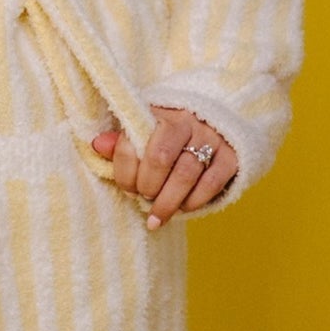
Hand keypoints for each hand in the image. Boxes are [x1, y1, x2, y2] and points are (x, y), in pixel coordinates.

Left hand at [90, 106, 236, 226]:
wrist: (220, 118)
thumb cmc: (173, 131)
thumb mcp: (147, 128)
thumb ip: (122, 139)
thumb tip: (97, 145)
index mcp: (160, 113)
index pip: (135, 141)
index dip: (125, 170)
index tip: (127, 187)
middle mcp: (187, 122)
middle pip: (160, 158)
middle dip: (147, 187)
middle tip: (143, 199)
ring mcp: (212, 138)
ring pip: (186, 174)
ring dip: (168, 201)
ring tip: (157, 216)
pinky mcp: (232, 156)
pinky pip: (212, 183)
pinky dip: (195, 201)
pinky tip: (184, 209)